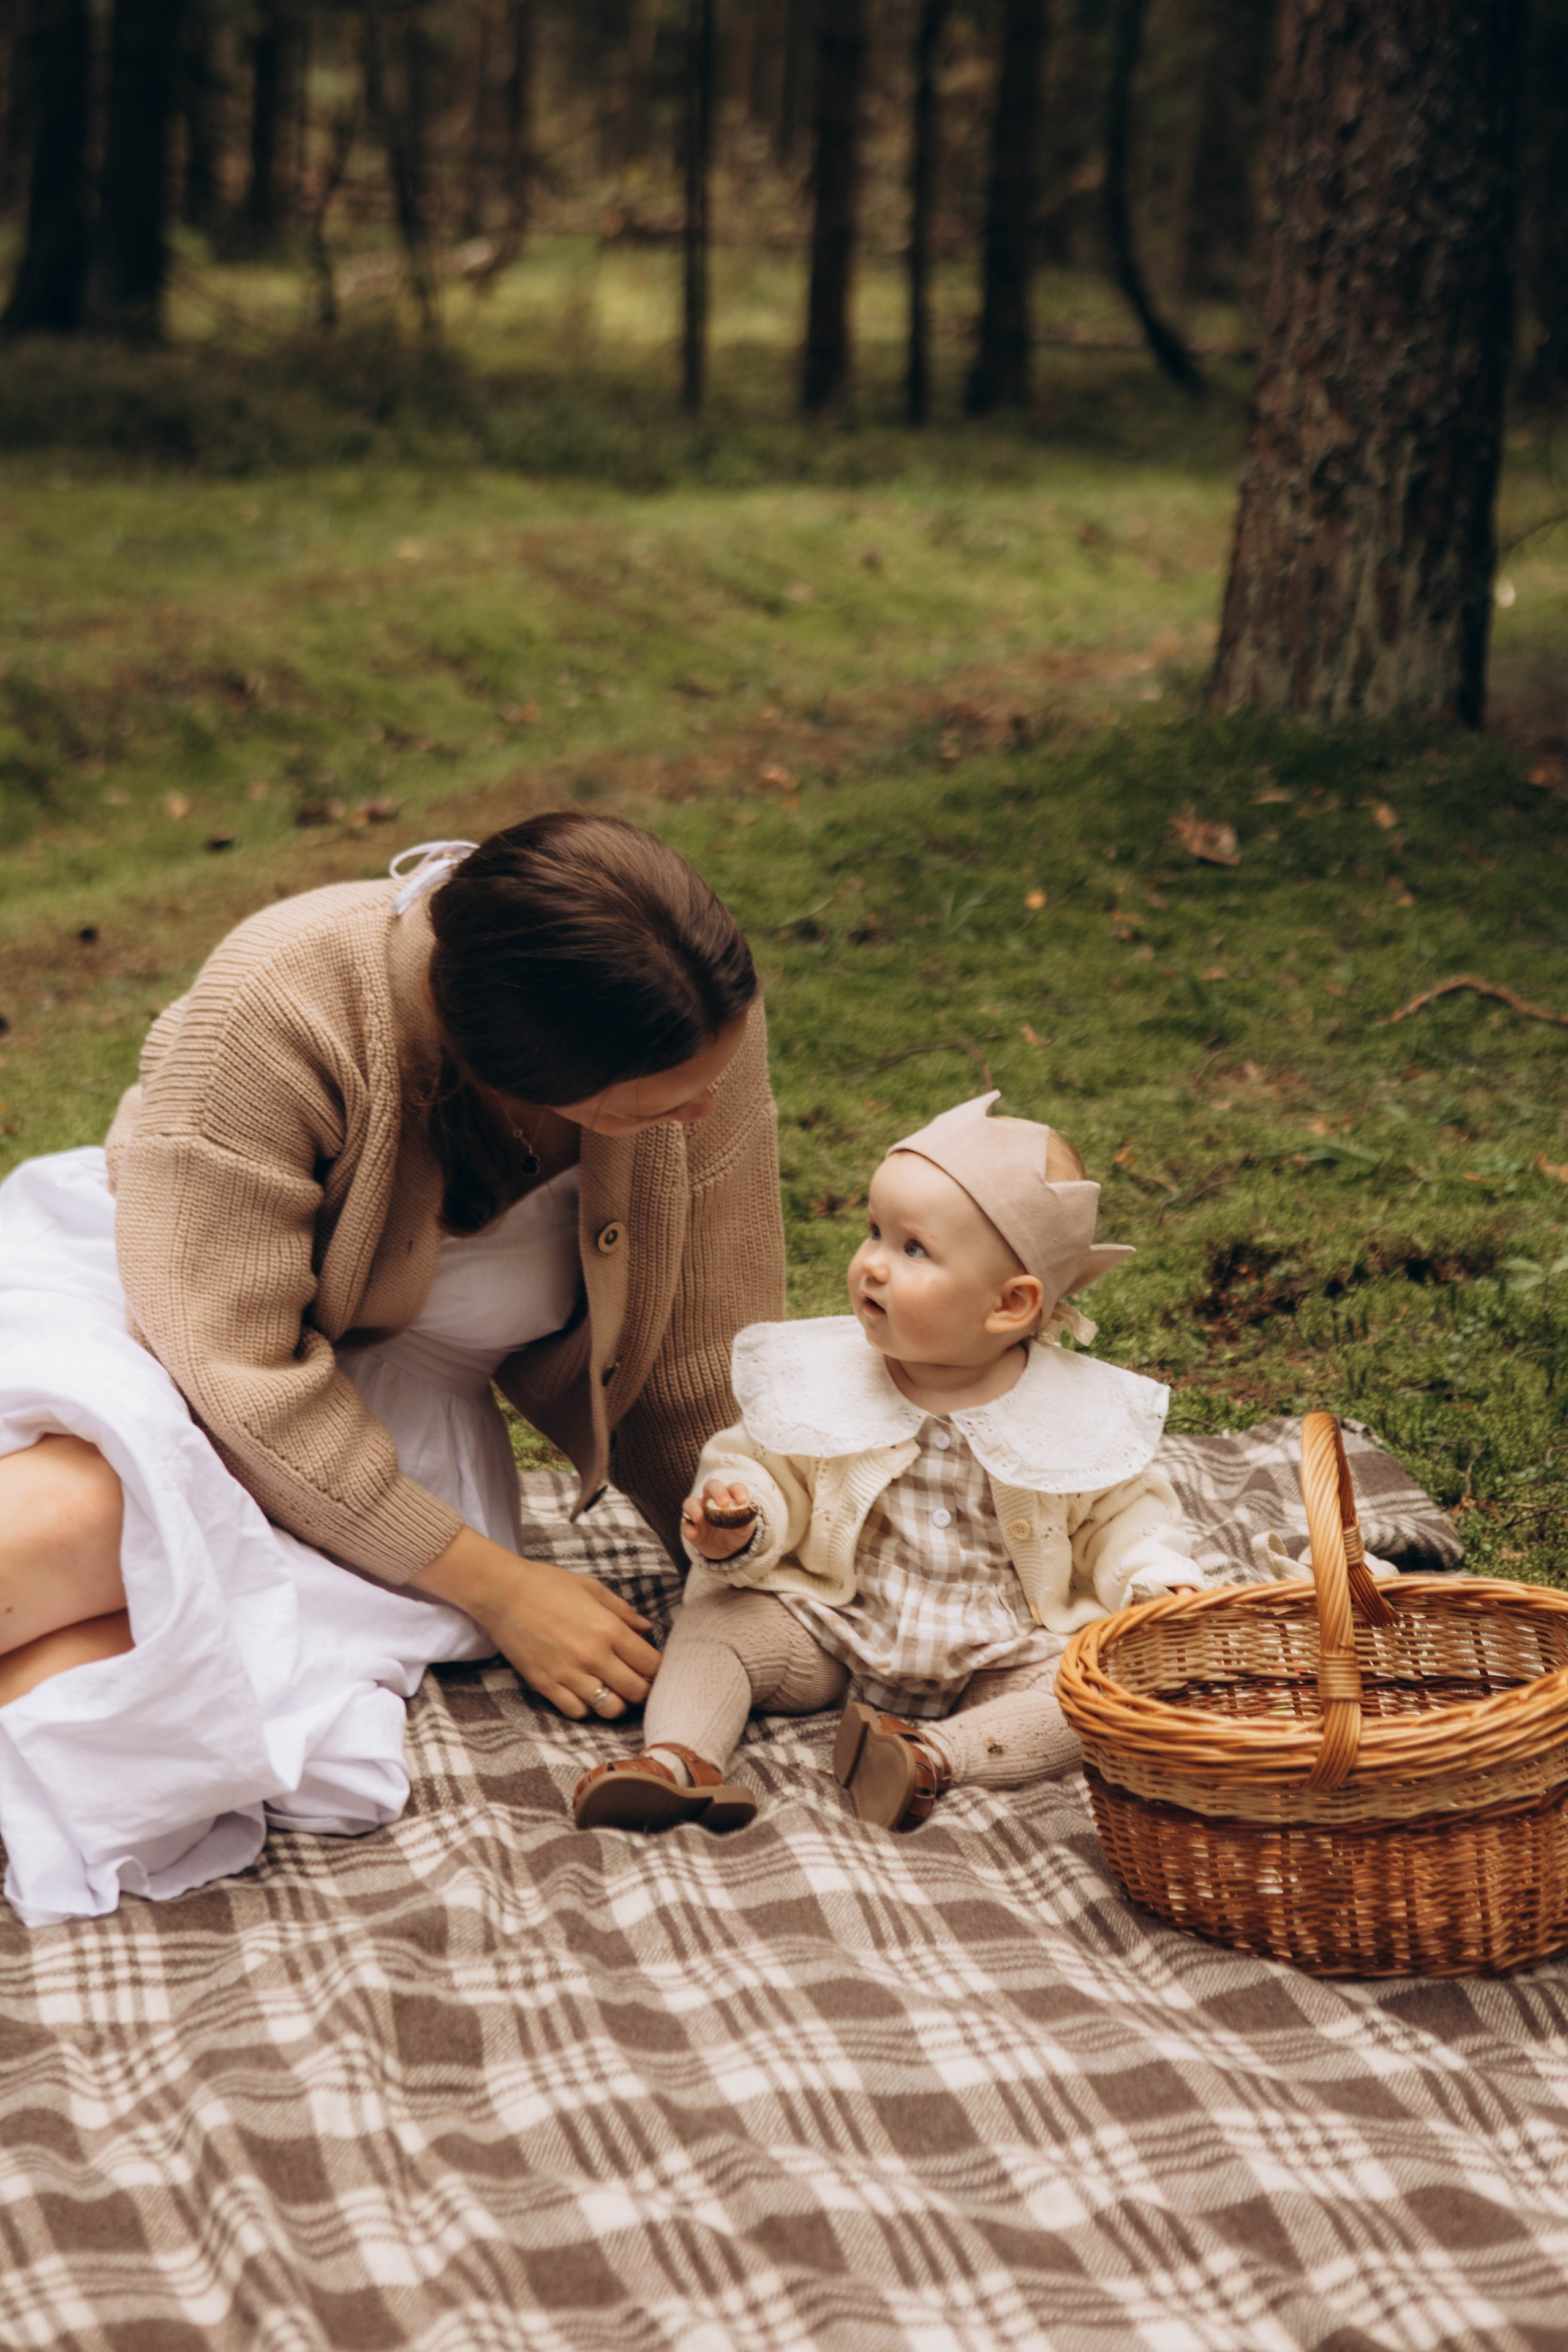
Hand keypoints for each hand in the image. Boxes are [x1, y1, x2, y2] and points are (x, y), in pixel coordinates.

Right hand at [411, 1525, 661, 1720]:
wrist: (504, 1593)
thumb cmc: (549, 1585)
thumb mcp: (593, 1589)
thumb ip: (623, 1612)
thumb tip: (646, 1629)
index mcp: (610, 1630)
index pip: (651, 1665)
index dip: (656, 1669)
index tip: (650, 1666)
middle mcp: (593, 1657)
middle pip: (636, 1693)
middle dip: (642, 1689)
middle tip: (635, 1681)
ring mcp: (569, 1674)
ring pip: (610, 1709)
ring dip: (616, 1703)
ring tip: (611, 1690)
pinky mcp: (546, 1685)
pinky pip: (577, 1712)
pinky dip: (586, 1707)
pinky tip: (585, 1693)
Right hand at [680, 1479, 758, 1560]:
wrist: (728, 1551)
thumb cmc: (737, 1533)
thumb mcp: (745, 1530)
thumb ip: (745, 1523)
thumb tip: (745, 1516)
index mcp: (729, 1497)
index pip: (734, 1488)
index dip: (738, 1491)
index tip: (742, 1501)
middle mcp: (712, 1501)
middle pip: (711, 1486)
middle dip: (717, 1491)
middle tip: (723, 1504)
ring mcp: (699, 1514)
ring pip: (690, 1502)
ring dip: (694, 1508)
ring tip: (700, 1518)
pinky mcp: (691, 1528)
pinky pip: (685, 1525)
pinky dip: (688, 1528)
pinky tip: (694, 1534)